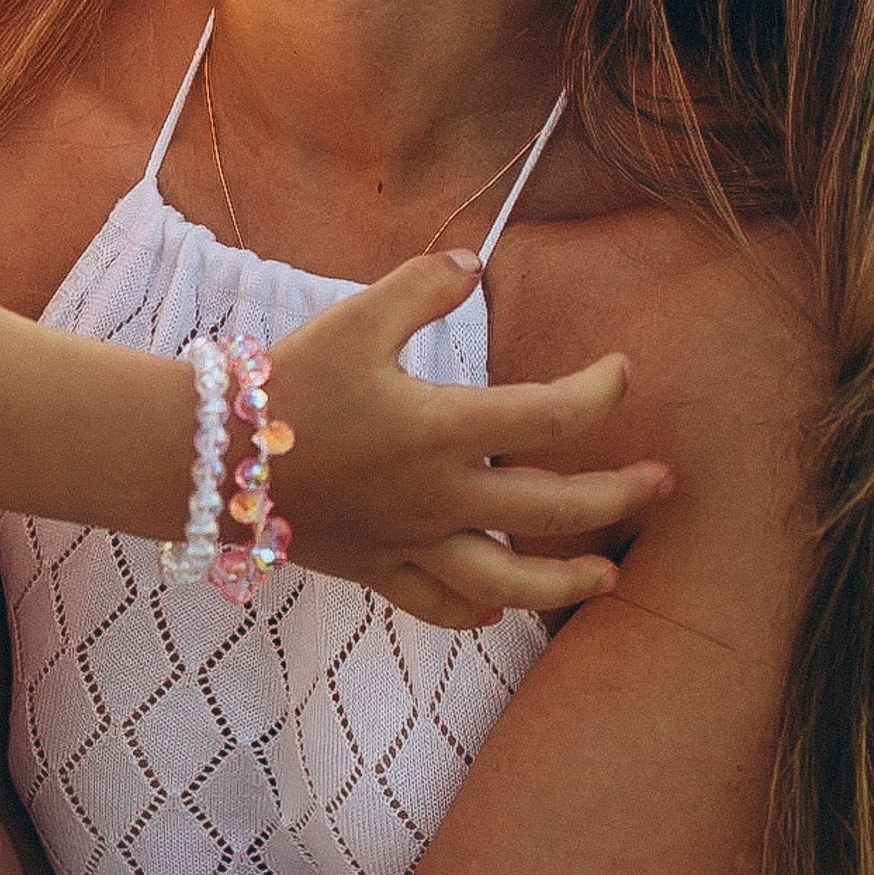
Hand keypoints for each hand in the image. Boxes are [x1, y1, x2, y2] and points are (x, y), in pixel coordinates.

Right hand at [263, 257, 673, 628]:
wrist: (209, 457)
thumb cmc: (286, 383)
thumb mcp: (355, 317)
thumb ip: (422, 285)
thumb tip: (475, 262)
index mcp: (442, 430)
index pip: (551, 416)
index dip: (601, 393)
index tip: (623, 373)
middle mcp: (439, 497)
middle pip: (554, 509)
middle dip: (619, 497)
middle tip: (664, 483)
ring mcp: (410, 542)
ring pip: (509, 584)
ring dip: (569, 582)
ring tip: (612, 577)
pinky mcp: (376, 569)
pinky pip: (439, 605)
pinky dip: (477, 612)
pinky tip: (502, 610)